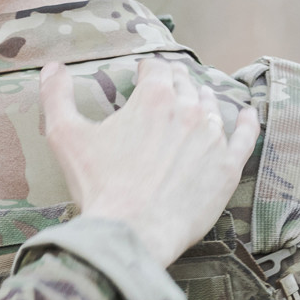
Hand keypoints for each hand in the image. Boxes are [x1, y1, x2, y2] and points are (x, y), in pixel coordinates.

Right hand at [42, 58, 259, 267]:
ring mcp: (214, 138)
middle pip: (186, 83)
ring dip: (202, 99)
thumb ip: (57, 96)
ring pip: (212, 106)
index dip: (148, 69)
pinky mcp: (228, 166)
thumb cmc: (98, 185)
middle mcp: (189, 109)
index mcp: (154, 97)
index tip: (142, 75)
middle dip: (175, 81)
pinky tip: (247, 114)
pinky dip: (247, 122)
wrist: (132, 232)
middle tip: (167, 87)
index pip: (157, 68)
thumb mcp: (65, 136)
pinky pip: (246, 136)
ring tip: (197, 100)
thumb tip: (52, 67)